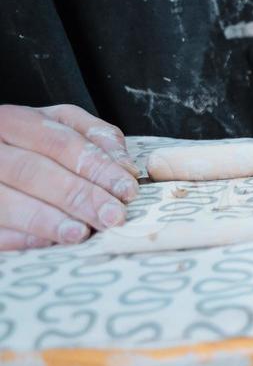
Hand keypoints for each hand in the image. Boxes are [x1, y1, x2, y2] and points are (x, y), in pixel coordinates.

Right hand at [0, 104, 138, 249]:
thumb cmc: (31, 144)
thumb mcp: (60, 126)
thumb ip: (95, 138)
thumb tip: (124, 165)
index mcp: (13, 121)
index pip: (60, 142)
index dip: (97, 167)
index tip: (127, 189)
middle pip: (34, 171)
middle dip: (78, 195)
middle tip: (112, 216)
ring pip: (5, 200)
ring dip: (47, 219)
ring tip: (81, 233)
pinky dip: (18, 237)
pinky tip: (45, 244)